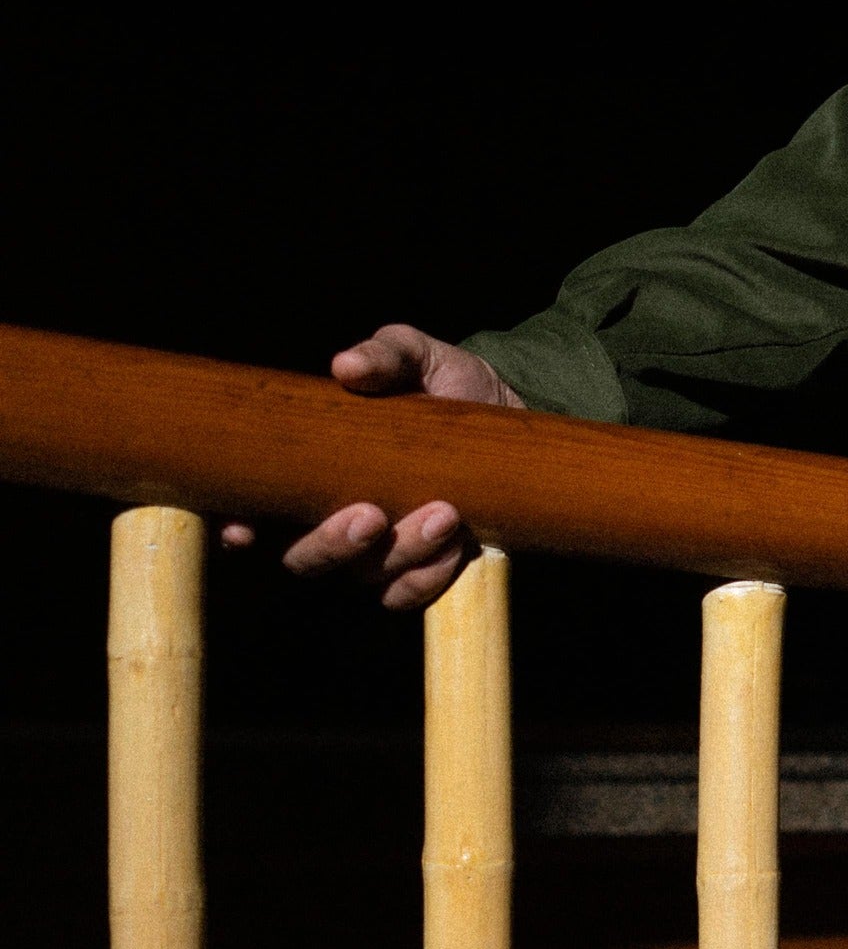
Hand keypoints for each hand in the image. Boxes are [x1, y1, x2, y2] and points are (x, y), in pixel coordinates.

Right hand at [221, 324, 524, 611]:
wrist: (513, 418)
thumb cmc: (445, 385)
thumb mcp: (417, 357)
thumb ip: (384, 354)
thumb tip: (346, 366)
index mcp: (308, 473)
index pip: (249, 510)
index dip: (233, 527)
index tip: (241, 528)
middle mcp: (332, 520)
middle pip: (303, 559)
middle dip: (331, 544)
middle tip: (372, 515)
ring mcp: (377, 553)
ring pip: (363, 577)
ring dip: (401, 552)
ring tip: (444, 512)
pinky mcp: (424, 570)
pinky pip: (411, 594)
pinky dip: (431, 576)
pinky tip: (458, 547)